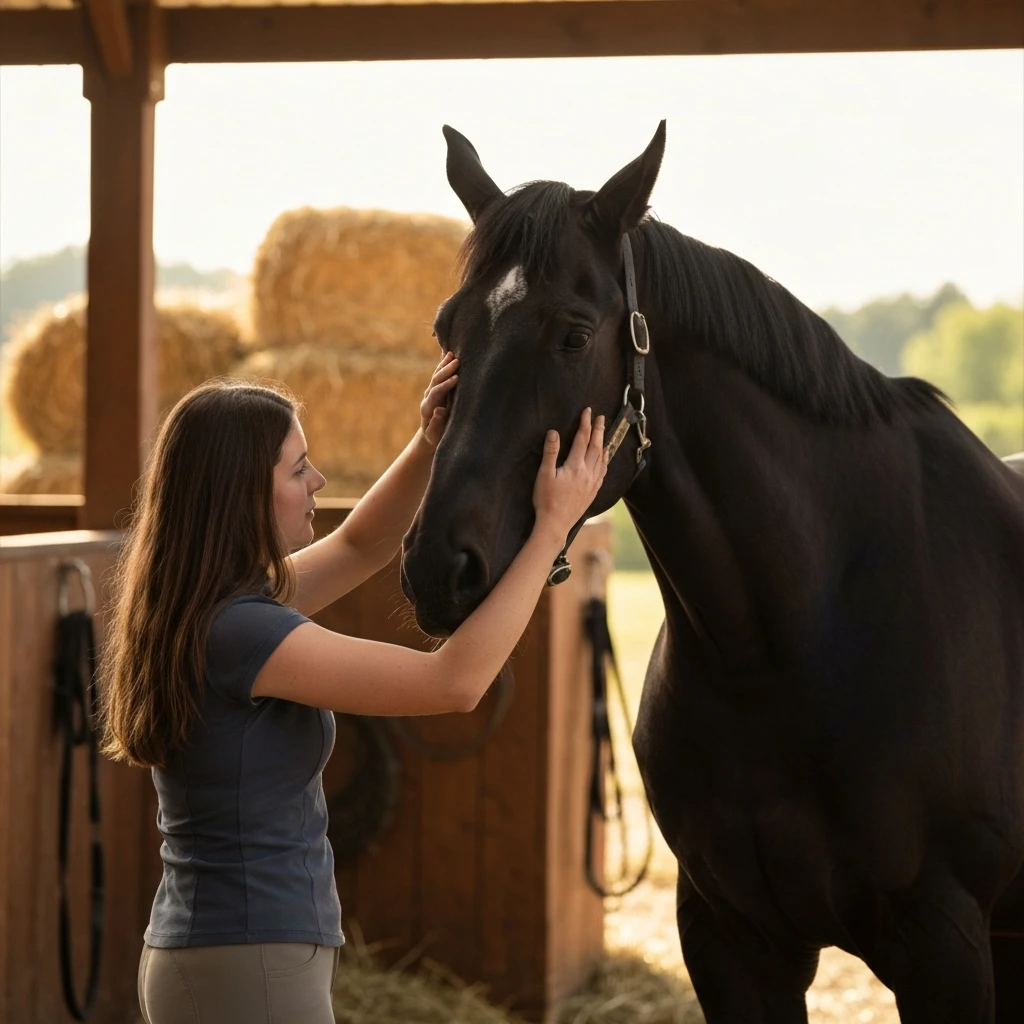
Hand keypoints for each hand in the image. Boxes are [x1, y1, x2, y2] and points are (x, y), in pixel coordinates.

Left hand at [420, 351, 458, 447]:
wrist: (430, 437)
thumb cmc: (435, 438)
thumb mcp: (436, 434)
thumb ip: (437, 423)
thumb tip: (439, 410)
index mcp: (427, 408)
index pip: (436, 392)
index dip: (446, 385)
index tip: (456, 378)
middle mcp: (427, 398)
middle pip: (435, 380)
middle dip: (446, 371)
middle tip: (457, 362)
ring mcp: (430, 393)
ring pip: (436, 376)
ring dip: (444, 365)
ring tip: (452, 354)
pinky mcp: (435, 391)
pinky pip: (439, 376)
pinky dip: (443, 366)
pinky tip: (448, 355)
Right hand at [532, 408, 607, 540]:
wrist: (555, 525)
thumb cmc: (546, 500)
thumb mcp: (544, 475)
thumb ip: (550, 452)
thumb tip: (554, 432)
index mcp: (575, 466)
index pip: (582, 439)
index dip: (585, 424)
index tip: (588, 411)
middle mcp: (587, 472)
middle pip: (596, 446)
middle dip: (598, 430)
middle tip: (601, 417)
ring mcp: (592, 483)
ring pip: (601, 459)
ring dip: (603, 443)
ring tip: (605, 434)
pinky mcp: (592, 492)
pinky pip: (603, 472)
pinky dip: (605, 461)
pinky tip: (605, 458)